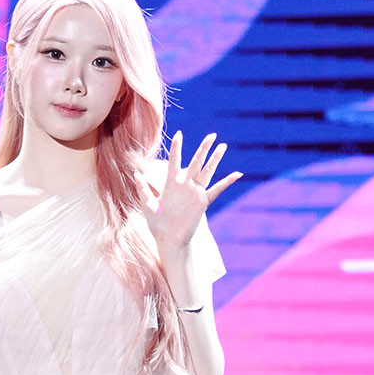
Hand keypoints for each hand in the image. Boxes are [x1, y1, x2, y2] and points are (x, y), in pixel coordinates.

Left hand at [134, 131, 242, 252]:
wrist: (169, 240)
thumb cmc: (157, 224)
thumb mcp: (147, 204)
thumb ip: (143, 188)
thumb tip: (136, 173)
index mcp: (171, 183)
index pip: (174, 161)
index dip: (177, 148)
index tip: (179, 134)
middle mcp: (185, 185)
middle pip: (196, 162)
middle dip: (204, 148)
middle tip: (212, 135)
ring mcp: (195, 192)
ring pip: (207, 171)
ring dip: (215, 159)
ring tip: (223, 145)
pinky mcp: (202, 201)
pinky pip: (217, 189)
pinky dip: (227, 182)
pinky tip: (237, 174)